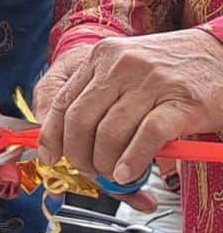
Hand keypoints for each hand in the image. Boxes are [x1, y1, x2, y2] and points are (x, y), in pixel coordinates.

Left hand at [38, 28, 222, 184]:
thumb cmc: (173, 69)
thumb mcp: (128, 70)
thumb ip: (101, 96)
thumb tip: (71, 141)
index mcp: (102, 57)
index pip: (63, 101)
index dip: (52, 136)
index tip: (50, 157)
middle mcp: (122, 65)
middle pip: (81, 120)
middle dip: (79, 156)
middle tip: (90, 172)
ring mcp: (152, 82)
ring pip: (109, 132)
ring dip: (106, 164)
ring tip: (114, 176)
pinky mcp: (182, 102)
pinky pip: (146, 137)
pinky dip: (132, 160)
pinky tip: (128, 174)